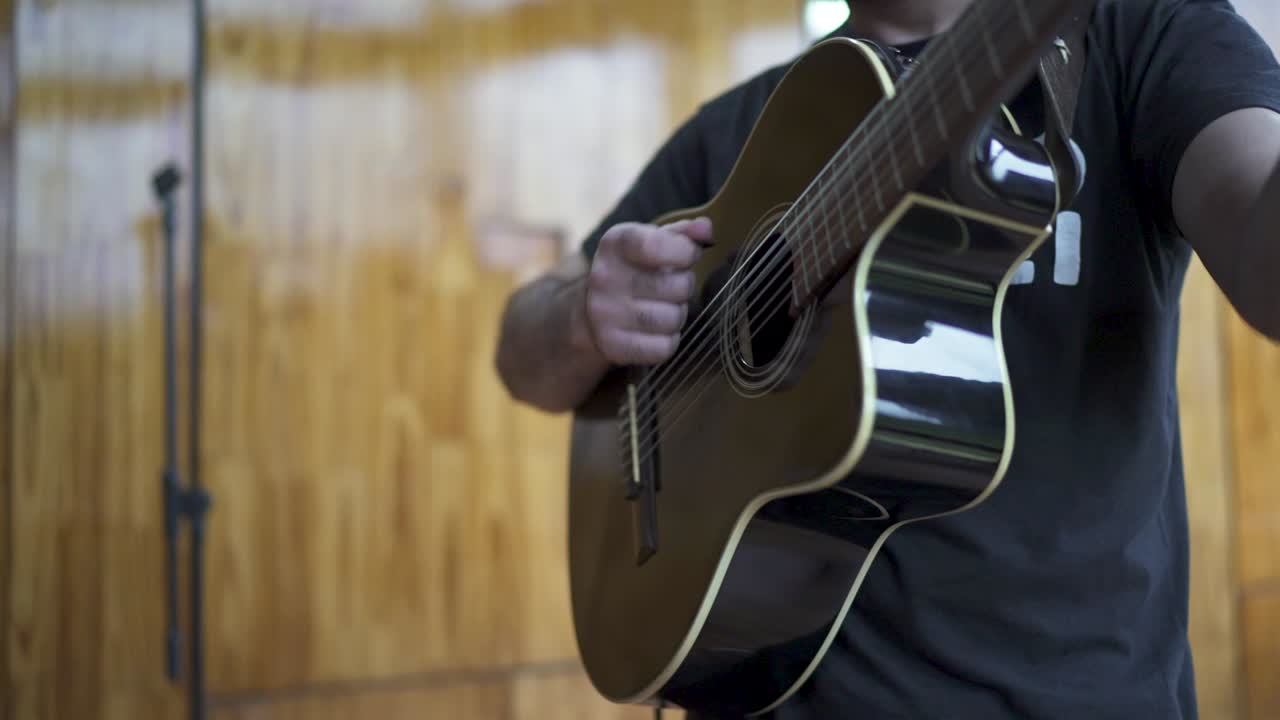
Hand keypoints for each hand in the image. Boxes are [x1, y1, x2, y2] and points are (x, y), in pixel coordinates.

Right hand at [585, 217, 712, 364]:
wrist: (591, 311)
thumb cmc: (634, 270)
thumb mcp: (651, 242)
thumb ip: (682, 233)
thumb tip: (706, 228)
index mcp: (615, 244)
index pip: (656, 246)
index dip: (685, 252)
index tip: (688, 255)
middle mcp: (604, 277)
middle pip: (676, 286)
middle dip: (685, 286)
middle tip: (674, 286)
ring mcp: (606, 314)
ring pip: (672, 319)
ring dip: (678, 314)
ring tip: (665, 307)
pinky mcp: (613, 346)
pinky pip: (663, 348)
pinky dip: (668, 341)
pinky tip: (657, 330)